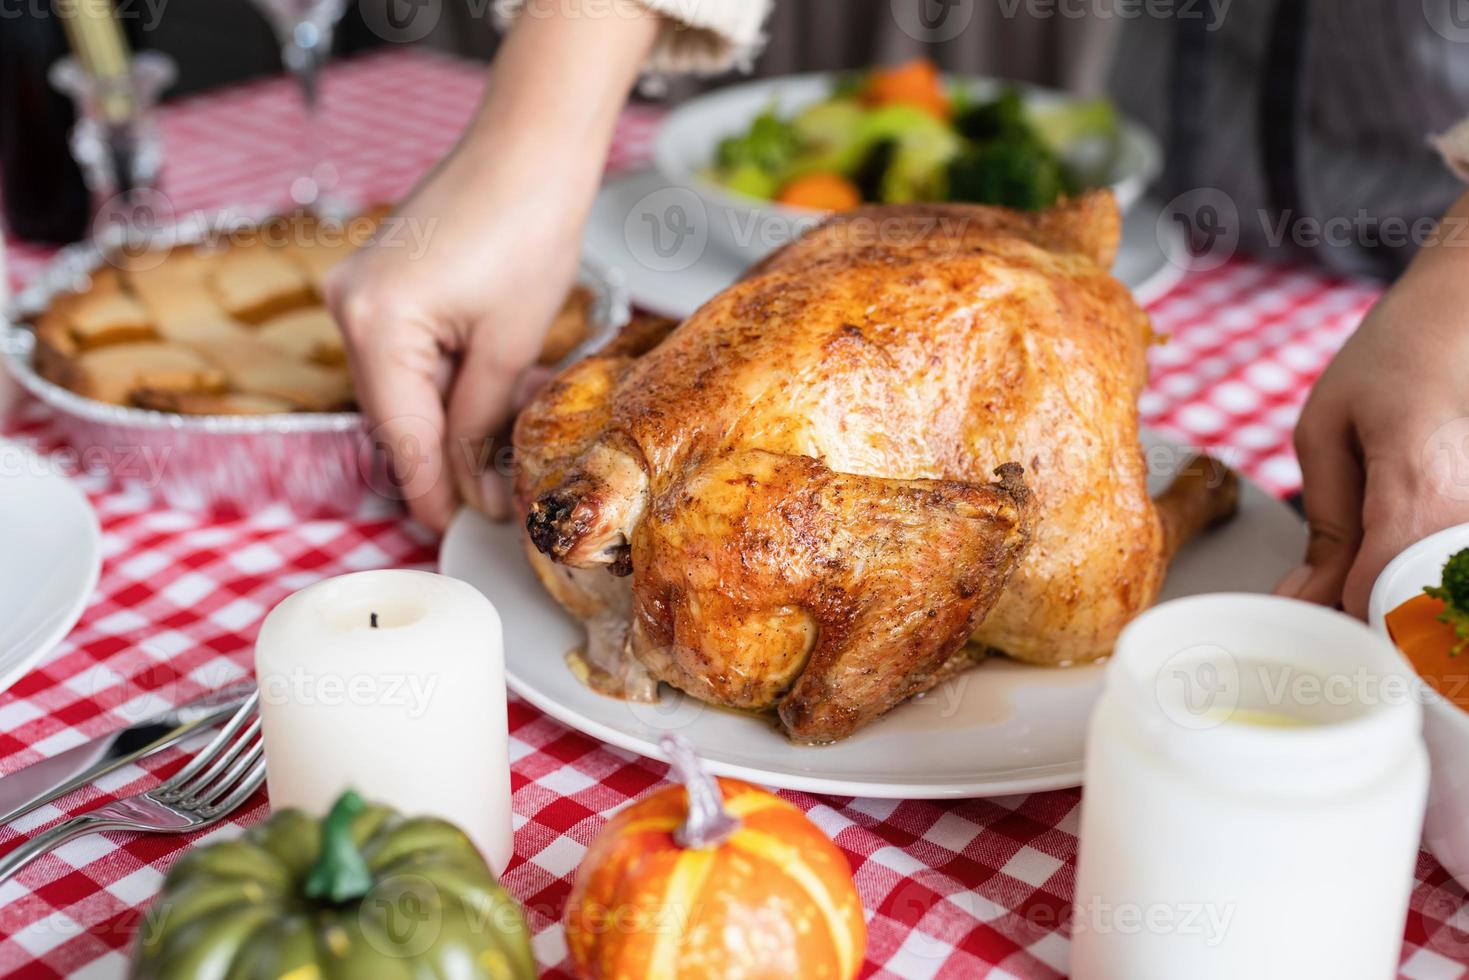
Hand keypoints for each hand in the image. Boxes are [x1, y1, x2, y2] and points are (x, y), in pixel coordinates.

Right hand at [328, 152, 580, 530]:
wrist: (531, 144)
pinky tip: (500, 391)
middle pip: (397, 414)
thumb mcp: (508, 344)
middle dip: (449, 456)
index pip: (402, 435)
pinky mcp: (387, 281)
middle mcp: (350, 308)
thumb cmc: (527, 226)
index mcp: (374, 324)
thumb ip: (481, 422)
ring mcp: (363, 291)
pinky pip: (414, 352)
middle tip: (496, 496)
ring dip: (458, 416)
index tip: (452, 532)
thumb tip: (471, 487)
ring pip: (409, 387)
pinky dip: (454, 378)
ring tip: (513, 439)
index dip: (431, 490)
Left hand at [1279, 211, 1468, 615]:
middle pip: (1419, 615)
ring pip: (1444, 604)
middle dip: (1371, 625)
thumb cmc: (1388, 364)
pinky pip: (1457, 574)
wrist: (1458, 322)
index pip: (1375, 598)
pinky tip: (1400, 569)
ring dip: (1401, 608)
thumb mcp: (1325, 434)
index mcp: (1414, 491)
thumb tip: (1303, 599)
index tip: (1309, 616)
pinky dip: (1425, 584)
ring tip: (1365, 583)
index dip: (1337, 616)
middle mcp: (1465, 514)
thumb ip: (1325, 524)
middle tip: (1334, 607)